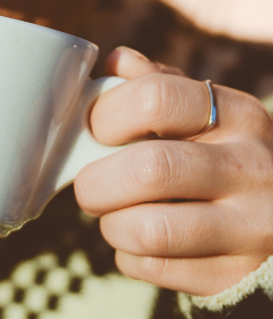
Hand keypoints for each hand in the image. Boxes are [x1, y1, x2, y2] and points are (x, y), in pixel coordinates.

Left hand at [74, 46, 272, 296]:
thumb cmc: (224, 150)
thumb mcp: (206, 109)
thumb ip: (158, 82)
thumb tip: (112, 62)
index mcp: (237, 113)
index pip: (155, 99)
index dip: (106, 114)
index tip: (94, 129)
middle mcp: (250, 167)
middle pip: (149, 169)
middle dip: (97, 180)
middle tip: (89, 184)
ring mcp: (250, 227)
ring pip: (150, 230)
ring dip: (111, 224)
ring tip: (113, 214)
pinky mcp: (236, 277)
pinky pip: (155, 270)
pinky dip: (129, 257)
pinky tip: (138, 242)